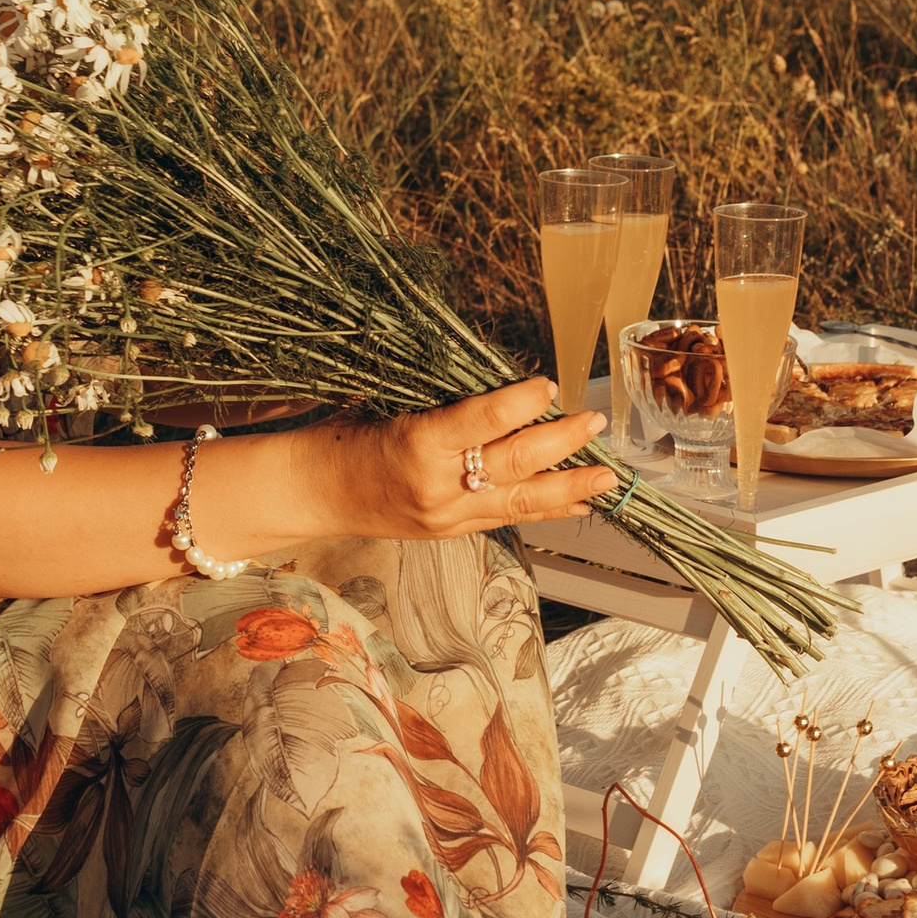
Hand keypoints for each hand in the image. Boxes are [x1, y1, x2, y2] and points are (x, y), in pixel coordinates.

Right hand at [329, 379, 621, 542]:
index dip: (520, 402)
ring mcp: (445, 516)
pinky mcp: (449, 532)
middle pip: (514, 463)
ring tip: (605, 475)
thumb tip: (504, 386)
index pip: (481, 421)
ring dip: (569, 485)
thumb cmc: (343, 436)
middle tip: (595, 422)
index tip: (548, 384)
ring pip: (520, 500)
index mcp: (416, 441)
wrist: (311, 492)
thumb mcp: (390, 404)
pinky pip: (507, 518)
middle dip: (562, 442)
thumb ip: (445, 403)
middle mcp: (436, 485)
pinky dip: (545, 510)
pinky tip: (576, 503)